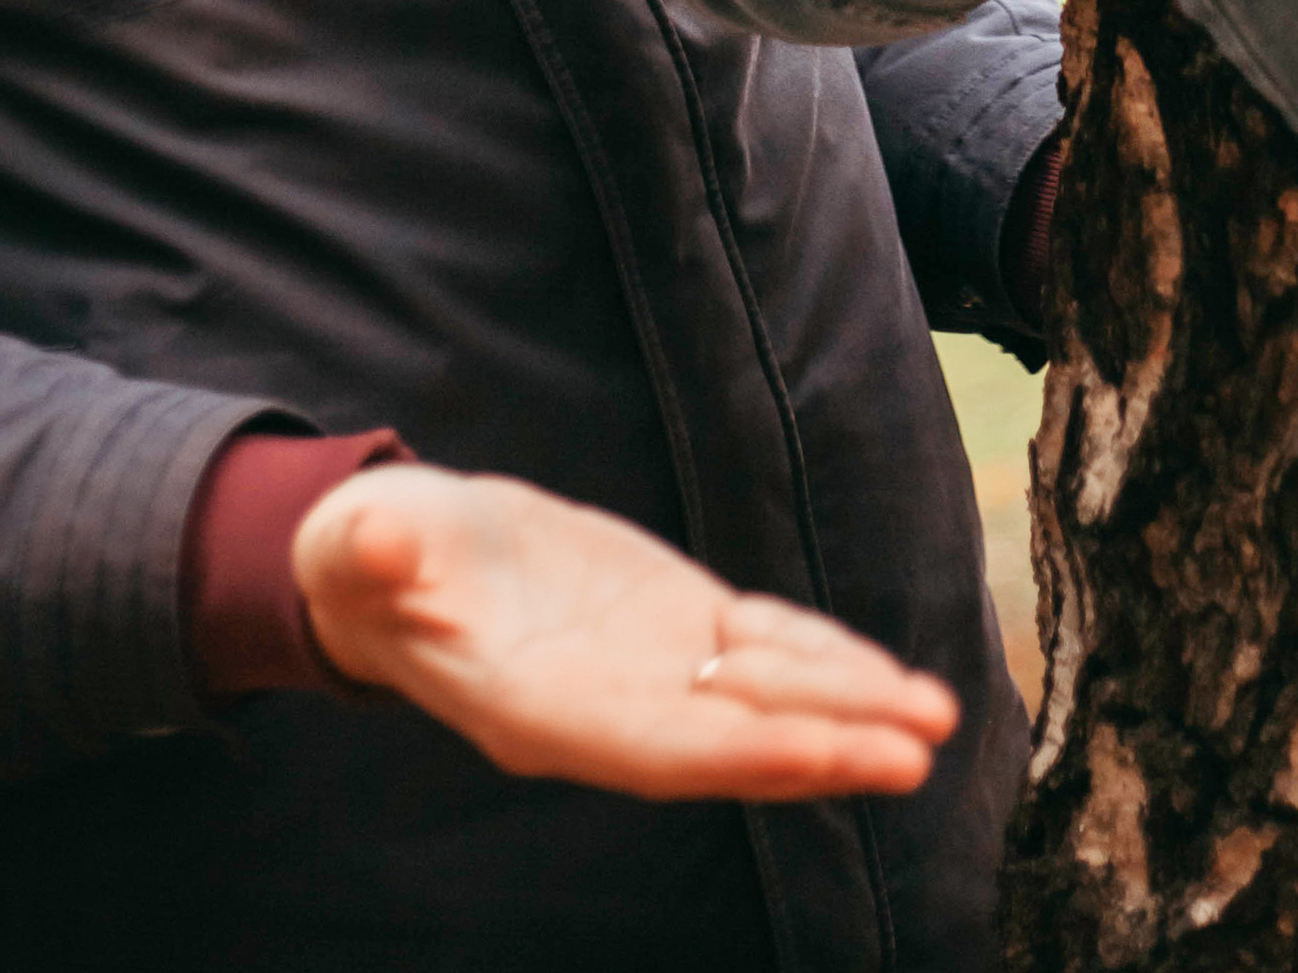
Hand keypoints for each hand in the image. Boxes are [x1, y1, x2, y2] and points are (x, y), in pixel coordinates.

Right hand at [293, 463, 960, 799]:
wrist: (396, 557)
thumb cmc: (370, 558)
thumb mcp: (362, 546)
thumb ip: (379, 555)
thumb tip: (381, 540)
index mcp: (541, 709)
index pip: (664, 744)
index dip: (750, 751)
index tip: (831, 756)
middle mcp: (609, 709)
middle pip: (734, 739)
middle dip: (827, 746)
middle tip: (919, 751)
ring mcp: (648, 670)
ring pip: (764, 697)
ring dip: (848, 708)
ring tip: (935, 718)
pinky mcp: (670, 623)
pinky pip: (759, 649)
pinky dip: (823, 661)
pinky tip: (882, 674)